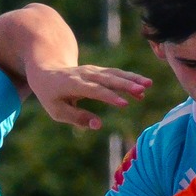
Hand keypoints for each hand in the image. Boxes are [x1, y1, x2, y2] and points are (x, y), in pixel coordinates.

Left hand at [25, 64, 150, 130]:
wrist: (47, 70)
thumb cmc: (51, 95)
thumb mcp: (57, 111)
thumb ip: (77, 118)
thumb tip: (98, 125)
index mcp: (73, 84)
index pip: (94, 90)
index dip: (109, 97)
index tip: (125, 104)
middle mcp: (85, 74)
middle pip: (108, 78)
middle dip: (126, 84)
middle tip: (143, 90)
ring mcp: (93, 70)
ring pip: (115, 73)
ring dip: (132, 78)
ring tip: (148, 85)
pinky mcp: (99, 71)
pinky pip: (115, 74)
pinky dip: (129, 78)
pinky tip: (142, 86)